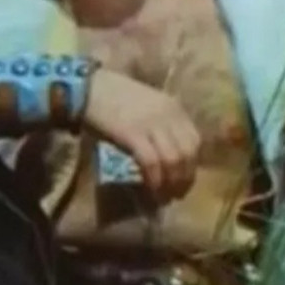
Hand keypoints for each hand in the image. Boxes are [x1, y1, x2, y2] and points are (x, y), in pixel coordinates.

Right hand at [82, 68, 201, 201]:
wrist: (89, 87)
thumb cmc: (116, 98)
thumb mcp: (149, 107)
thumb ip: (161, 127)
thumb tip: (168, 160)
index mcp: (174, 108)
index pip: (195, 142)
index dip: (192, 166)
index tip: (184, 182)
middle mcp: (168, 114)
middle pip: (188, 153)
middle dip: (184, 178)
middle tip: (175, 195)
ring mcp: (151, 123)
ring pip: (173, 159)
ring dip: (170, 183)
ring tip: (163, 196)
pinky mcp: (132, 133)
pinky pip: (152, 162)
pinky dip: (154, 179)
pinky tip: (151, 188)